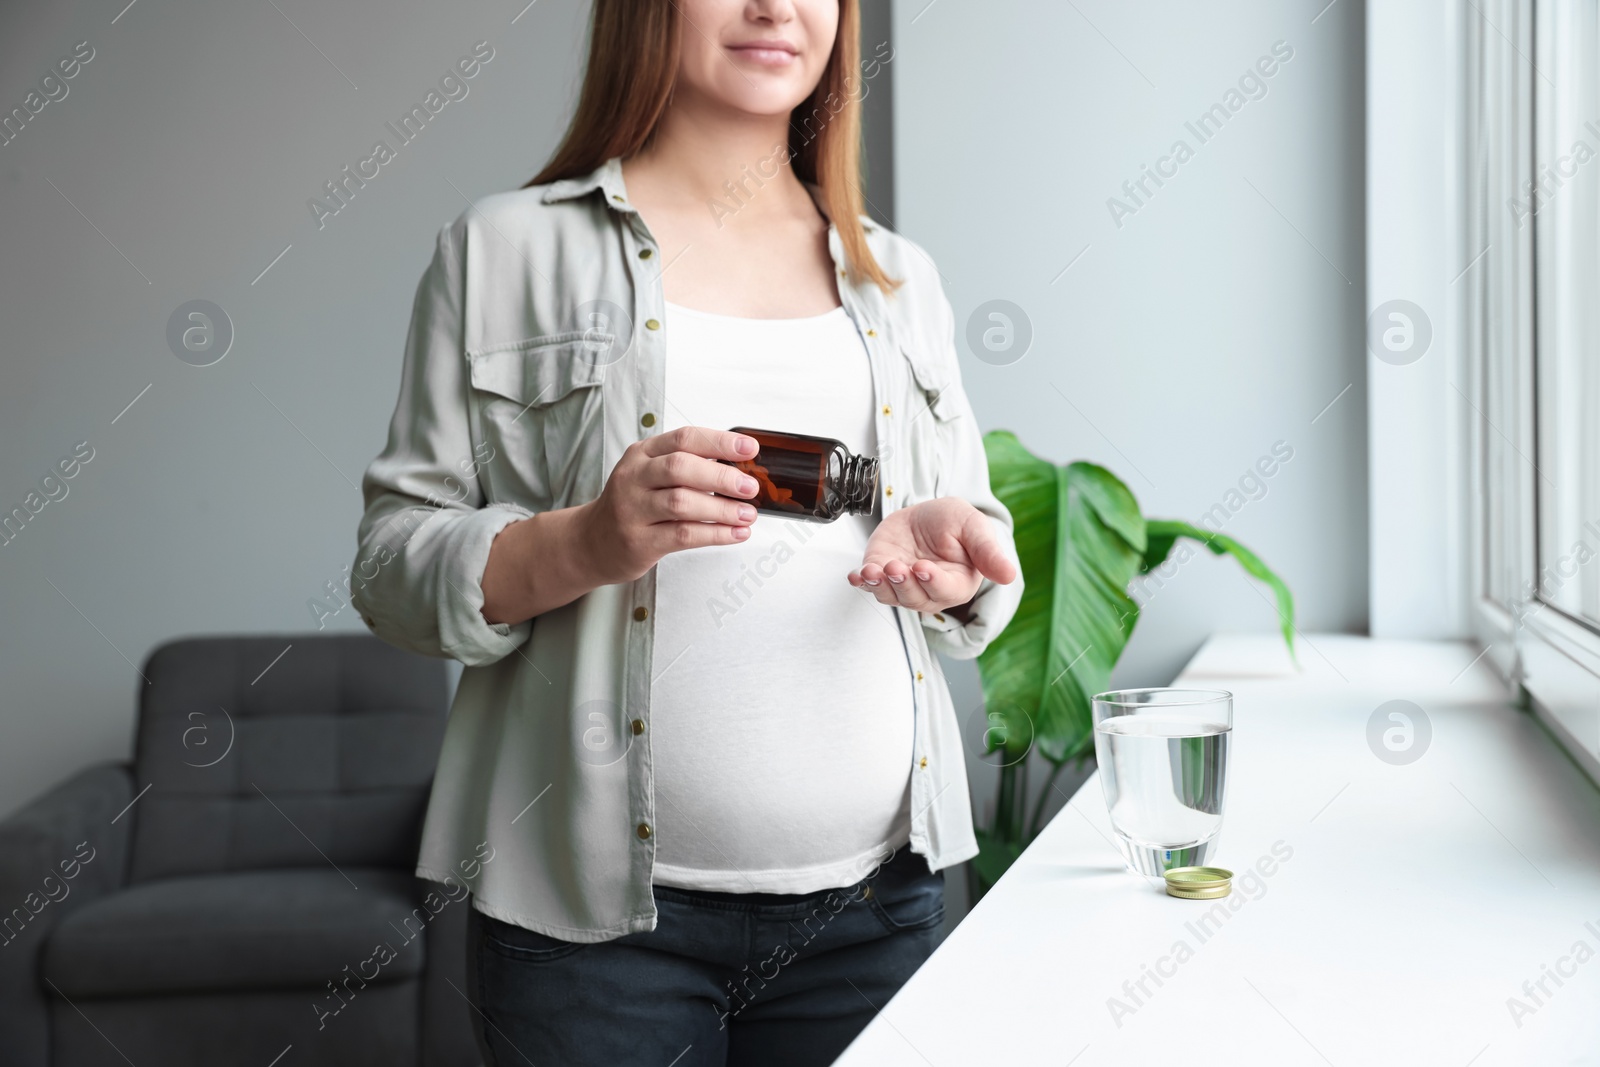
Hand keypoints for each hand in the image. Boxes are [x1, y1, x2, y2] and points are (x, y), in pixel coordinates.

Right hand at [577, 427, 761, 584]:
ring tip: (747, 514)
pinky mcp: (638, 541)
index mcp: (642, 454)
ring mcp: (632, 510)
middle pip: (681, 468)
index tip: (749, 448)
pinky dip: (715, 534)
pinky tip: (735, 533)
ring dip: (722, 509)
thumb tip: (738, 466)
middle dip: (721, 477)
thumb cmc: (632, 505)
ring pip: (682, 503)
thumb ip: (686, 466)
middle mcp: (633, 477)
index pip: (684, 438)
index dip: (719, 442)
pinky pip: (682, 535)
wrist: (592, 541)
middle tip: (749, 487)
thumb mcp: (650, 474)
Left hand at [848, 497, 1017, 613]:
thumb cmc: (954, 523)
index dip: (934, 582)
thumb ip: (988, 551)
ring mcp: (902, 585)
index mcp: (957, 583)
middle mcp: (929, 591)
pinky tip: (855, 575)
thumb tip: (1010, 574)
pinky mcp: (880, 573)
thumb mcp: (974, 528)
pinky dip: (860, 581)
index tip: (923, 569)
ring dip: (879, 586)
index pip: (945, 591)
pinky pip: (869, 584)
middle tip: (897, 568)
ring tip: (872, 571)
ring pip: (890, 595)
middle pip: (915, 598)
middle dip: (903, 584)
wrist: (925, 513)